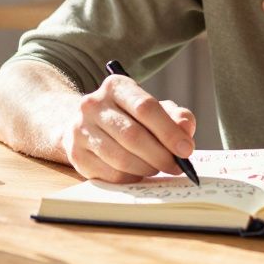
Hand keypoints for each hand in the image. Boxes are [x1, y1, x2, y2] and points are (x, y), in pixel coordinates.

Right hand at [60, 74, 196, 182]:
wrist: (88, 126)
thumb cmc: (129, 117)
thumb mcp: (155, 109)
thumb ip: (176, 117)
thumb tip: (186, 129)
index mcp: (116, 86)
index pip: (145, 107)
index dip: (169, 131)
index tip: (186, 150)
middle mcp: (93, 104)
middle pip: (133, 135)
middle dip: (160, 155)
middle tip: (176, 167)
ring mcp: (81, 130)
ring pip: (121, 158)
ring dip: (147, 168)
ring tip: (158, 169)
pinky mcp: (76, 154)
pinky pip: (110, 174)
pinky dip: (131, 178)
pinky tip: (138, 173)